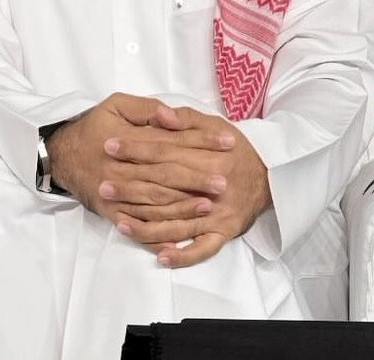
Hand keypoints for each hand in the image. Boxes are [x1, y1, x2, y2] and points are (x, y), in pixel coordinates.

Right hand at [47, 94, 226, 220]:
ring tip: (210, 205)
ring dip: (183, 205)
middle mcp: (122, 168)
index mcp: (126, 139)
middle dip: (196, 179)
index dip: (200, 140)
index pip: (170, 141)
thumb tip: (172, 117)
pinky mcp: (113, 211)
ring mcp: (117, 193)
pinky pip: (139, 224)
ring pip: (155, 202)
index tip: (226, 142)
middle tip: (224, 182)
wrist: (61, 155)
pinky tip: (179, 235)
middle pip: (165, 175)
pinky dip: (159, 232)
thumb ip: (146, 109)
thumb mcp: (115, 105)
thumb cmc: (93, 127)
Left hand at [104, 105, 271, 267]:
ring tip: (119, 221)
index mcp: (208, 157)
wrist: (270, 173)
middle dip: (131, 187)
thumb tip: (163, 117)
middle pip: (165, 187)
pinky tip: (160, 256)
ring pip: (178, 222)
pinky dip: (182, 254)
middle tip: (103, 186)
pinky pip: (203, 249)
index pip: (164, 152)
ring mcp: (219, 214)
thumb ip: (185, 119)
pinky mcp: (225, 233)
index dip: (134, 148)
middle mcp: (213, 188)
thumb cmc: (234, 146)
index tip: (108, 146)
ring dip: (147, 225)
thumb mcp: (211, 122)